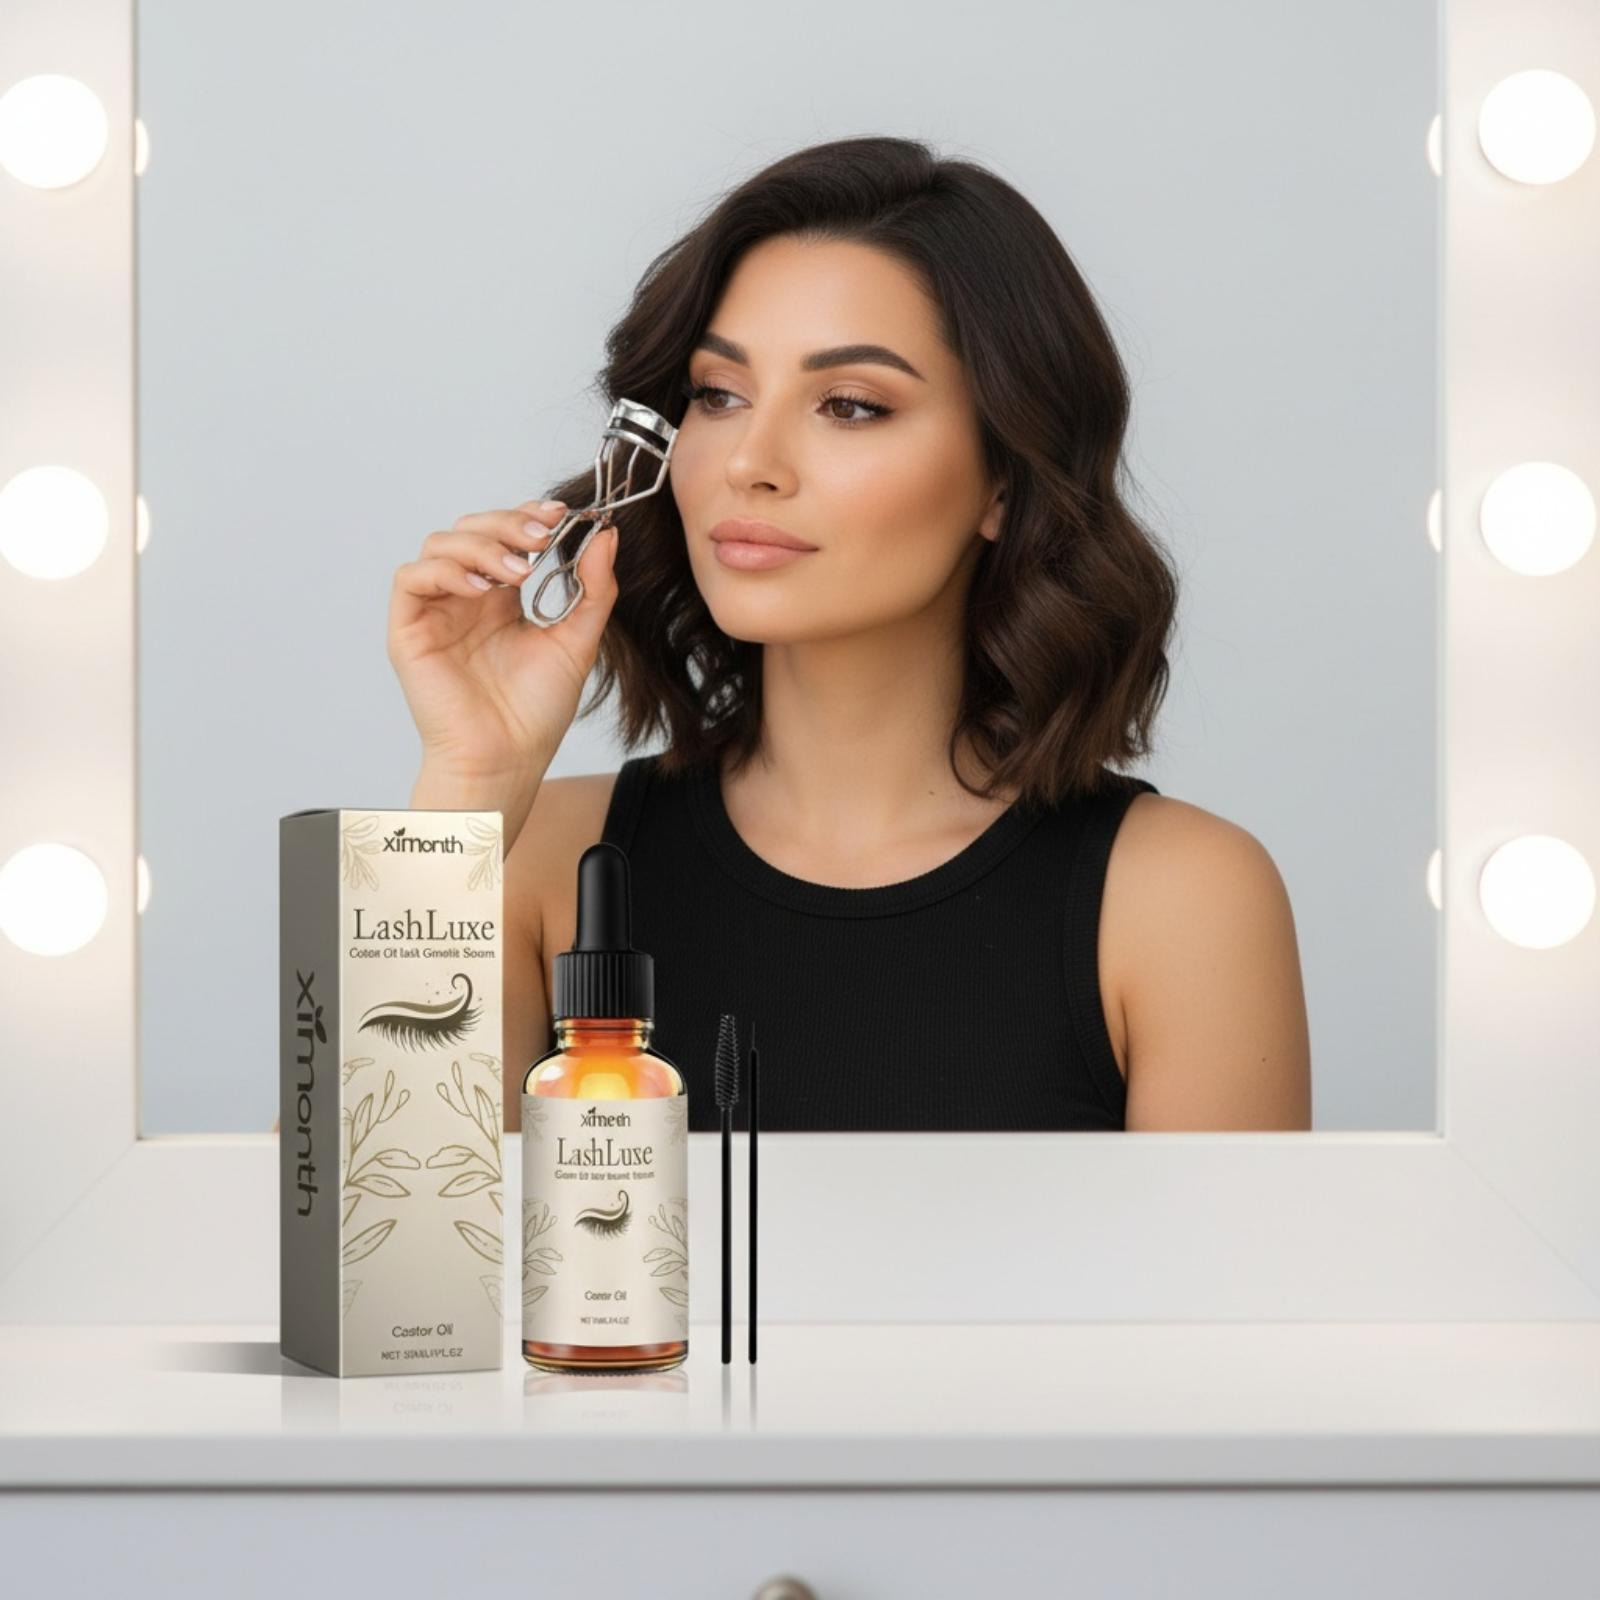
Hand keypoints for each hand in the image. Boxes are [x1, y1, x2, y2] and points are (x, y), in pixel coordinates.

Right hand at [388, 500, 618, 778]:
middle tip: (540, 539)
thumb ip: (594, 589)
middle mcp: (465, 599)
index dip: (525, 516)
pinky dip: (446, 571)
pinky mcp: (410, 630)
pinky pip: (412, 578)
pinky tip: (481, 589)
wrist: (507, 758)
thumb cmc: (536, 712)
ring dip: (481, 546)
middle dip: (506, 524)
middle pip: (470, 529)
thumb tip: (607, 536)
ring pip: (440, 544)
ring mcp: (436, 612)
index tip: (558, 515)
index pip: (504, 535)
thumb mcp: (578, 641)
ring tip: (517, 572)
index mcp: (501, 599)